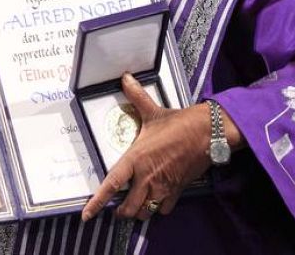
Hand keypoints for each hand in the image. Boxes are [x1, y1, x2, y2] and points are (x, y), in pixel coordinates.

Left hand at [81, 73, 212, 221]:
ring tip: (135, 206)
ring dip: (138, 212)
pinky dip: (158, 209)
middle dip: (121, 212)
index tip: (87, 216)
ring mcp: (163, 187)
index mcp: (136, 159)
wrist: (208, 133)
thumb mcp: (153, 111)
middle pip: (128, 208)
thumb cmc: (179, 123)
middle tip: (117, 208)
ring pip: (145, 212)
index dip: (97, 202)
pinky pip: (163, 210)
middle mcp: (147, 177)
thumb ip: (136, 97)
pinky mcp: (177, 191)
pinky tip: (156, 201)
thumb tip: (125, 78)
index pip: (111, 185)